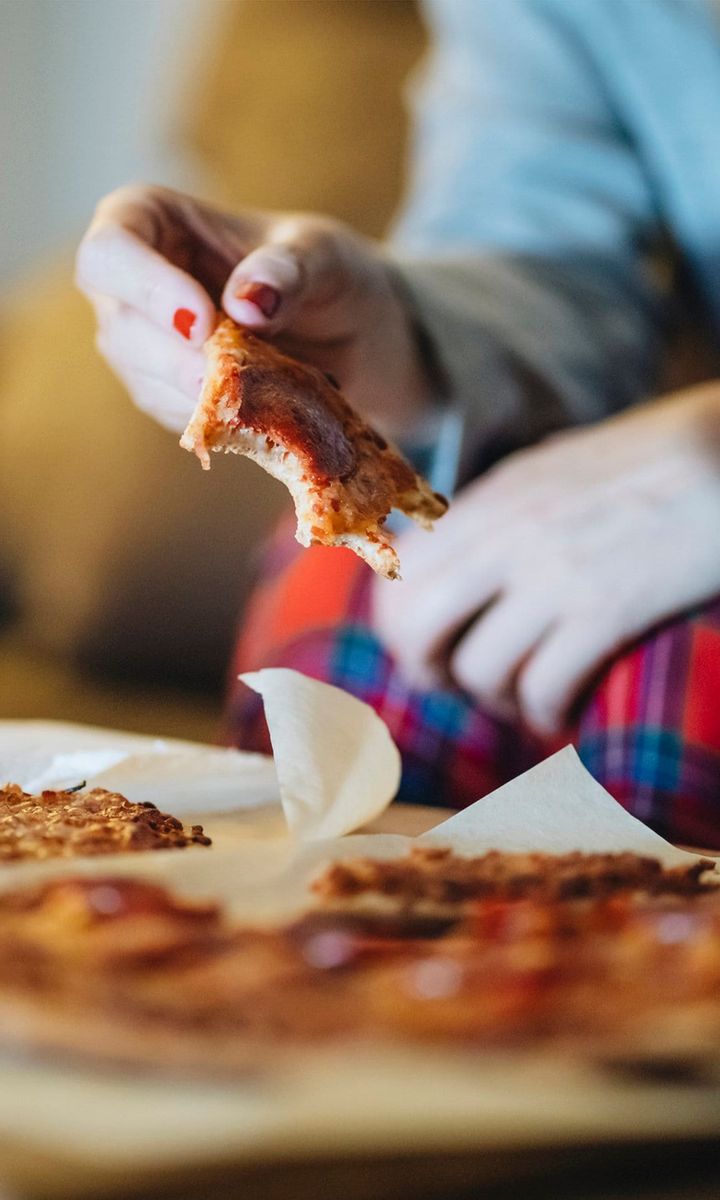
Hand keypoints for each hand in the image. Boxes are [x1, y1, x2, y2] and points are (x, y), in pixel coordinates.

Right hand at [75, 184, 430, 434]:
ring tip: (271, 387)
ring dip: (205, 393)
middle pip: (121, 326)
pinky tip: (266, 407)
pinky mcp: (171, 395)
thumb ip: (288, 270)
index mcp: (151, 220)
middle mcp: (133, 284)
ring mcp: (145, 345)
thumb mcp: (323, 255)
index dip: (145, 288)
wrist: (351, 332)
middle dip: (177, 358)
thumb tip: (247, 303)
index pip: (109, 251)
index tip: (202, 323)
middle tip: (234, 376)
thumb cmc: (327, 272)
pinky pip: (180, 416)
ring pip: (145, 380)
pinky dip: (223, 417)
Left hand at [374, 386, 719, 734]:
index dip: (400, 626)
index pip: (402, 572)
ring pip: (478, 669)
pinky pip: (544, 688)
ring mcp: (553, 572)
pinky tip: (564, 710)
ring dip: (496, 699)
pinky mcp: (606, 610)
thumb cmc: (660, 457)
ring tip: (525, 699)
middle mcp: (509, 534)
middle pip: (416, 627)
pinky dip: (547, 713)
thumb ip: (507, 508)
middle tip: (460, 686)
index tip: (429, 648)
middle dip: (429, 672)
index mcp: (496, 496)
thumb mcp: (562, 467)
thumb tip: (457, 551)